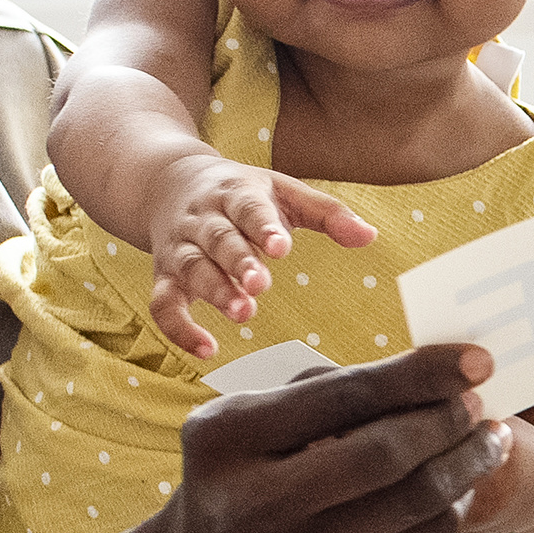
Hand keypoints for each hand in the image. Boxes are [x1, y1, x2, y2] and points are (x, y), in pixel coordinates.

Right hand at [50, 345, 513, 532]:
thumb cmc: (240, 478)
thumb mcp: (246, 422)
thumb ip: (320, 391)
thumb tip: (428, 373)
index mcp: (230, 438)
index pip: (344, 396)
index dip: (419, 375)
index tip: (477, 359)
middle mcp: (256, 505)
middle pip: (383, 454)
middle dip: (447, 421)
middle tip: (480, 401)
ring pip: (414, 502)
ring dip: (466, 462)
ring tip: (490, 437)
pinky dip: (452, 504)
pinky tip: (461, 482)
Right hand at [136, 154, 374, 359]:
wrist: (169, 182)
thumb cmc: (242, 194)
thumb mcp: (284, 191)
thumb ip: (327, 213)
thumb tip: (370, 236)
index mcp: (236, 193)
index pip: (249, 208)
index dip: (264, 227)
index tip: (282, 247)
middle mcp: (204, 220)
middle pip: (218, 239)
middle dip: (238, 262)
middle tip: (261, 285)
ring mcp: (181, 248)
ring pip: (192, 269)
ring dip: (215, 292)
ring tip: (244, 314)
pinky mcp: (164, 276)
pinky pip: (162, 303)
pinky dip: (178, 328)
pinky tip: (205, 350)